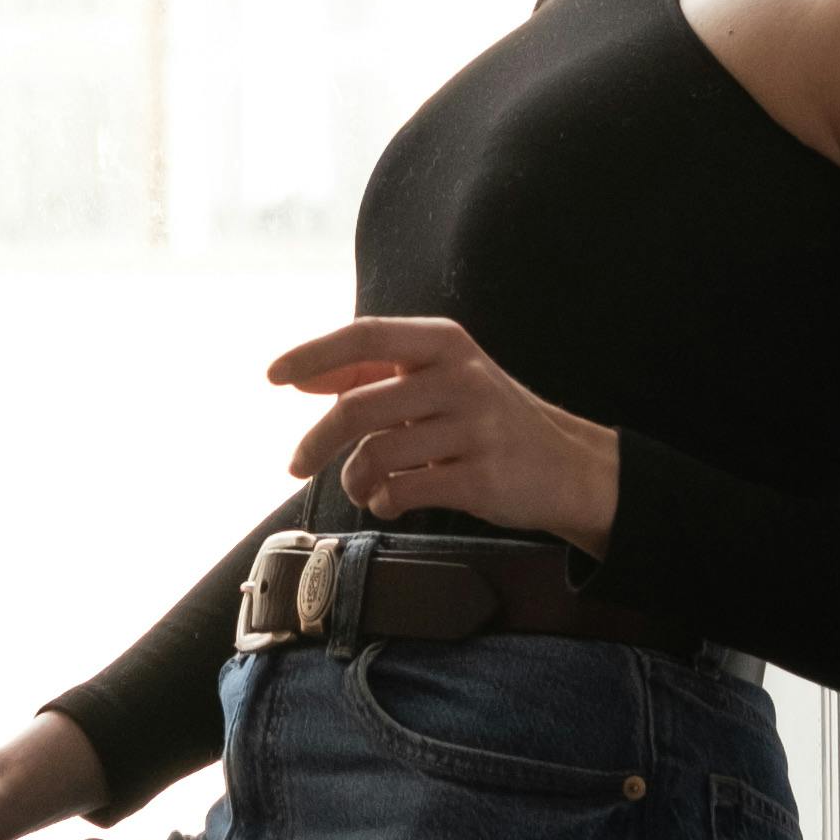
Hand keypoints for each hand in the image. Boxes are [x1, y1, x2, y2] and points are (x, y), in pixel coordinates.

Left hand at [266, 314, 624, 554]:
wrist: (566, 466)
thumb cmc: (486, 419)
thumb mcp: (439, 380)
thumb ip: (375, 375)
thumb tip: (303, 380)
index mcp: (445, 342)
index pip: (365, 336)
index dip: (313, 354)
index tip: (273, 376)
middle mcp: (460, 377)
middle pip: (359, 407)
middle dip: (315, 442)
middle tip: (293, 465)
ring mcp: (474, 428)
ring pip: (376, 455)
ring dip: (355, 480)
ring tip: (365, 487)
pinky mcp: (481, 477)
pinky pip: (404, 492)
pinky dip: (384, 502)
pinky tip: (392, 502)